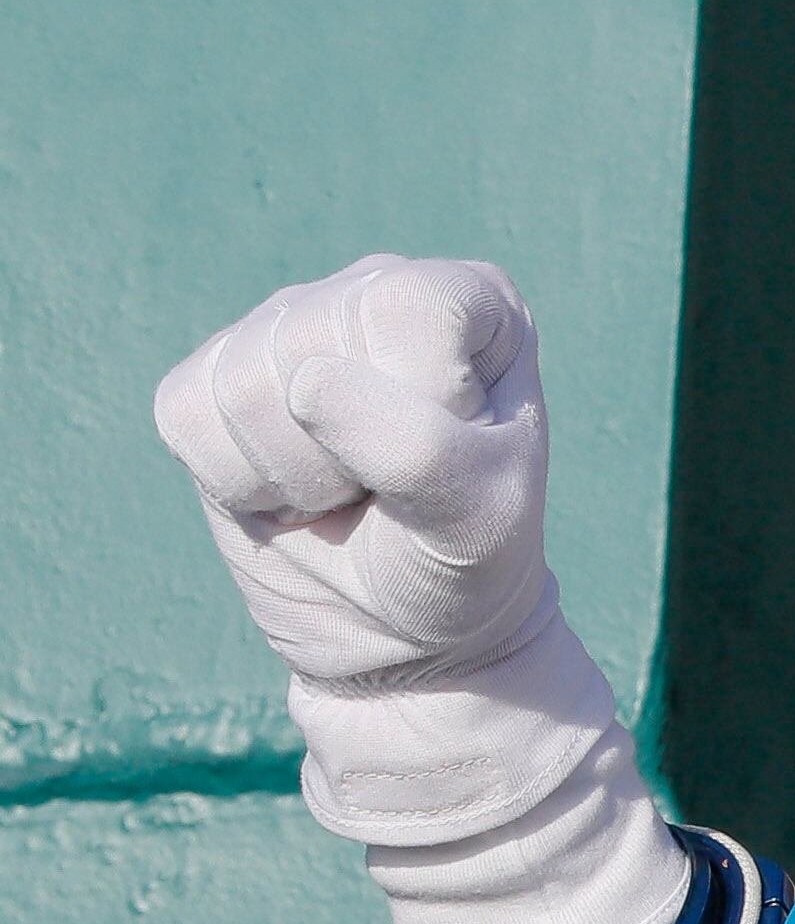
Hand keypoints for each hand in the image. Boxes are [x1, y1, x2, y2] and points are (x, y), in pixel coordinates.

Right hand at [153, 254, 556, 685]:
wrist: (405, 633)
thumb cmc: (466, 565)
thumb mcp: (481, 519)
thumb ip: (418, 448)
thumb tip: (307, 384)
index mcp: (469, 303)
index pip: (406, 309)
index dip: (416, 400)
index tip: (454, 458)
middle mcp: (372, 290)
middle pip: (307, 349)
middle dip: (345, 454)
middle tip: (390, 491)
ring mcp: (286, 324)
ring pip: (239, 386)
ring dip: (292, 476)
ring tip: (345, 493)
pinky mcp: (212, 375)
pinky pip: (184, 415)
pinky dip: (236, 482)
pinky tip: (291, 492)